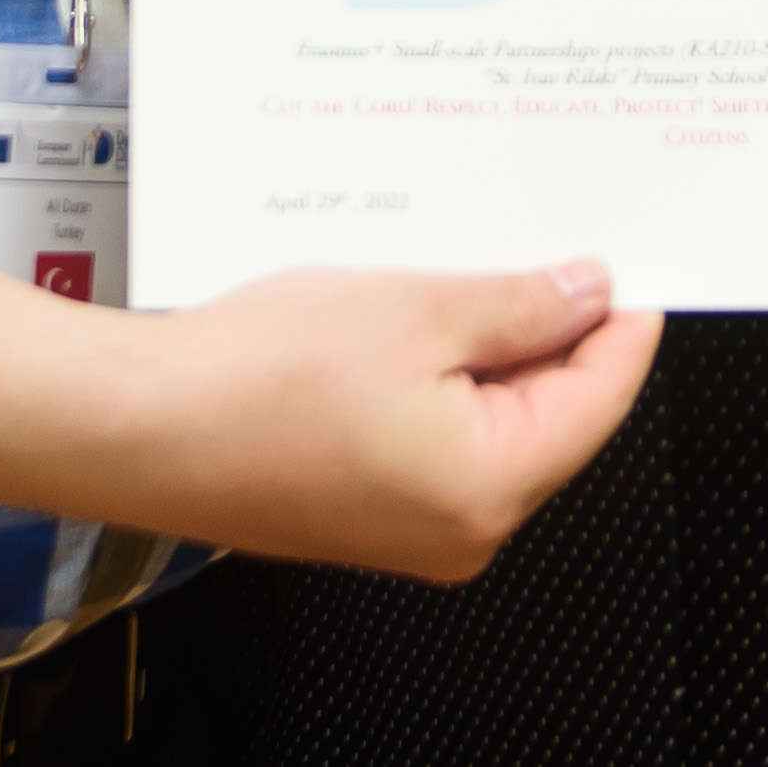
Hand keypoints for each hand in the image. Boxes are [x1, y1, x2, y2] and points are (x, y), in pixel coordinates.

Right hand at [121, 263, 659, 582]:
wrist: (137, 427)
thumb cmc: (254, 380)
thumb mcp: (415, 310)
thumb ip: (520, 305)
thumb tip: (588, 294)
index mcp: (491, 489)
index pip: (602, 396)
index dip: (622, 317)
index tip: (630, 257)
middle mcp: (462, 529)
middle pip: (552, 412)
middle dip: (550, 325)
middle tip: (542, 239)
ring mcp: (412, 527)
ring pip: (491, 416)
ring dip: (487, 341)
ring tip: (466, 264)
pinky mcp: (368, 507)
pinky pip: (438, 431)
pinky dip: (439, 370)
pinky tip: (415, 310)